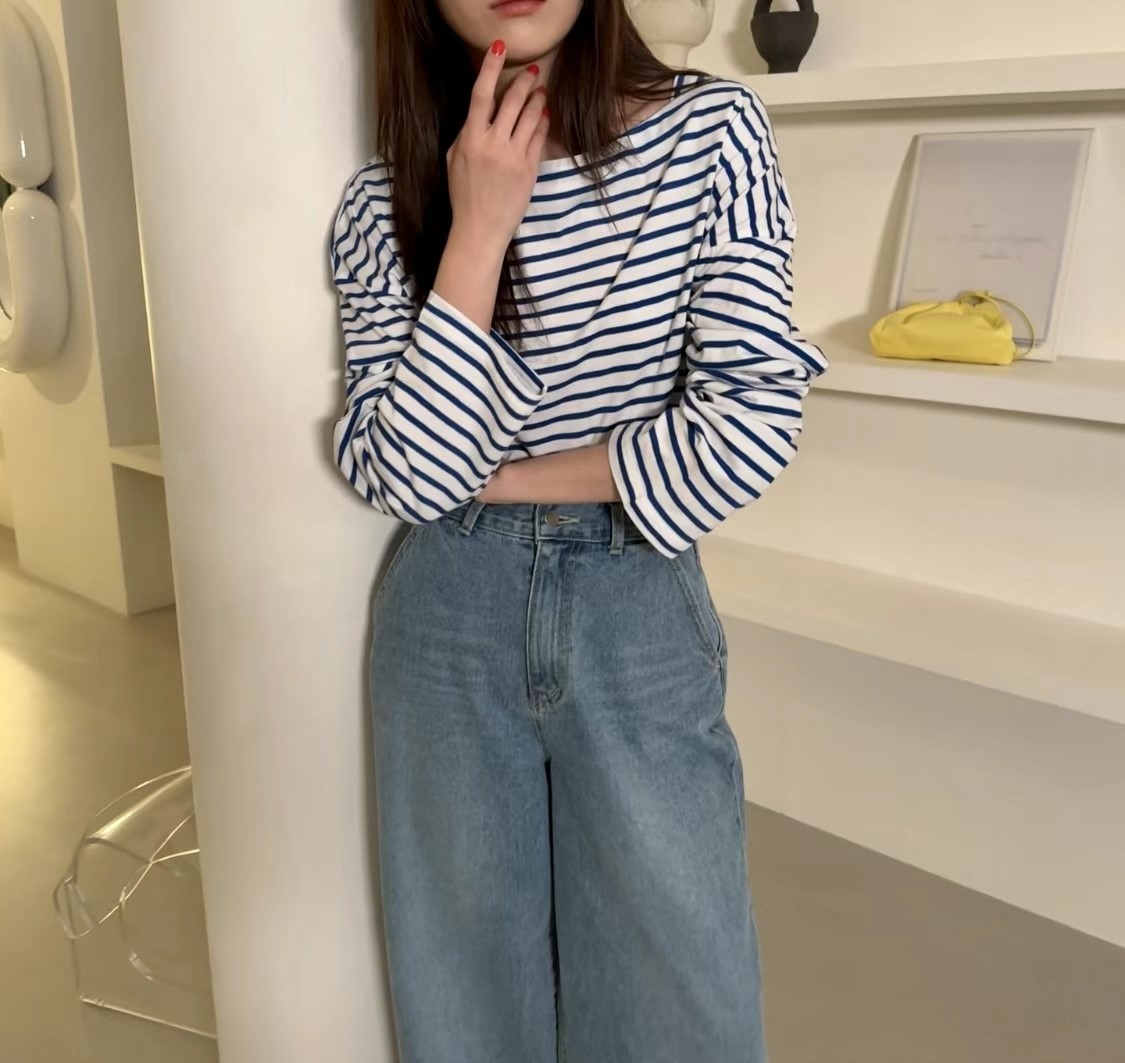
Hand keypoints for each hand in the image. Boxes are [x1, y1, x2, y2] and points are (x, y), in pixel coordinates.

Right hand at [445, 42, 550, 248]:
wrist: (480, 229)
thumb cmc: (463, 196)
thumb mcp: (453, 161)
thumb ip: (465, 135)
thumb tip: (479, 115)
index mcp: (471, 139)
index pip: (481, 94)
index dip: (491, 68)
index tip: (499, 49)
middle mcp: (493, 143)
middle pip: (511, 101)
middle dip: (523, 81)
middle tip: (531, 72)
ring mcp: (514, 156)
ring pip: (530, 116)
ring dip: (536, 99)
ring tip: (540, 90)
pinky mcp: (529, 169)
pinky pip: (539, 138)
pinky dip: (542, 123)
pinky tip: (543, 115)